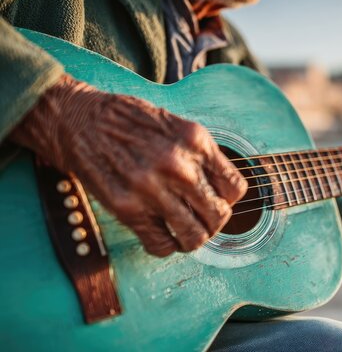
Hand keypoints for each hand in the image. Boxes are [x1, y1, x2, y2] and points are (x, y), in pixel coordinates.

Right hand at [10, 74, 246, 256]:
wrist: (79, 121)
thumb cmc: (129, 121)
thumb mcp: (177, 124)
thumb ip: (202, 154)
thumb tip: (224, 187)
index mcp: (195, 141)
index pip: (235, 187)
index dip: (230, 199)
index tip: (219, 200)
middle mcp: (178, 165)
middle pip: (219, 215)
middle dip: (215, 222)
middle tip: (205, 220)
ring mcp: (152, 189)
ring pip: (194, 236)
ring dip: (194, 239)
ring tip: (186, 233)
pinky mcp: (128, 209)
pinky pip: (161, 244)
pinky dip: (167, 247)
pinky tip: (164, 236)